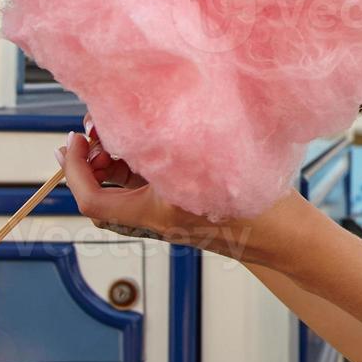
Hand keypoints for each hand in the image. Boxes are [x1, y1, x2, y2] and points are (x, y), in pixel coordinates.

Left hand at [56, 115, 301, 268]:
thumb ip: (167, 146)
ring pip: (125, 192)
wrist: (288, 238)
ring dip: (117, 162)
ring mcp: (170, 219)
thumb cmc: (258, 205)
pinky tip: (155, 143)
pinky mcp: (185, 213)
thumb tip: (125, 122)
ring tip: (125, 132)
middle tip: (98, 131)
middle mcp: (157, 222)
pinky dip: (141, 167)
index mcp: (156, 214)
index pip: (92, 200)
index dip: (74, 169)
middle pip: (104, 195)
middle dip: (93, 162)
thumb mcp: (210, 164)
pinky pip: (148, 192)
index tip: (74, 139)